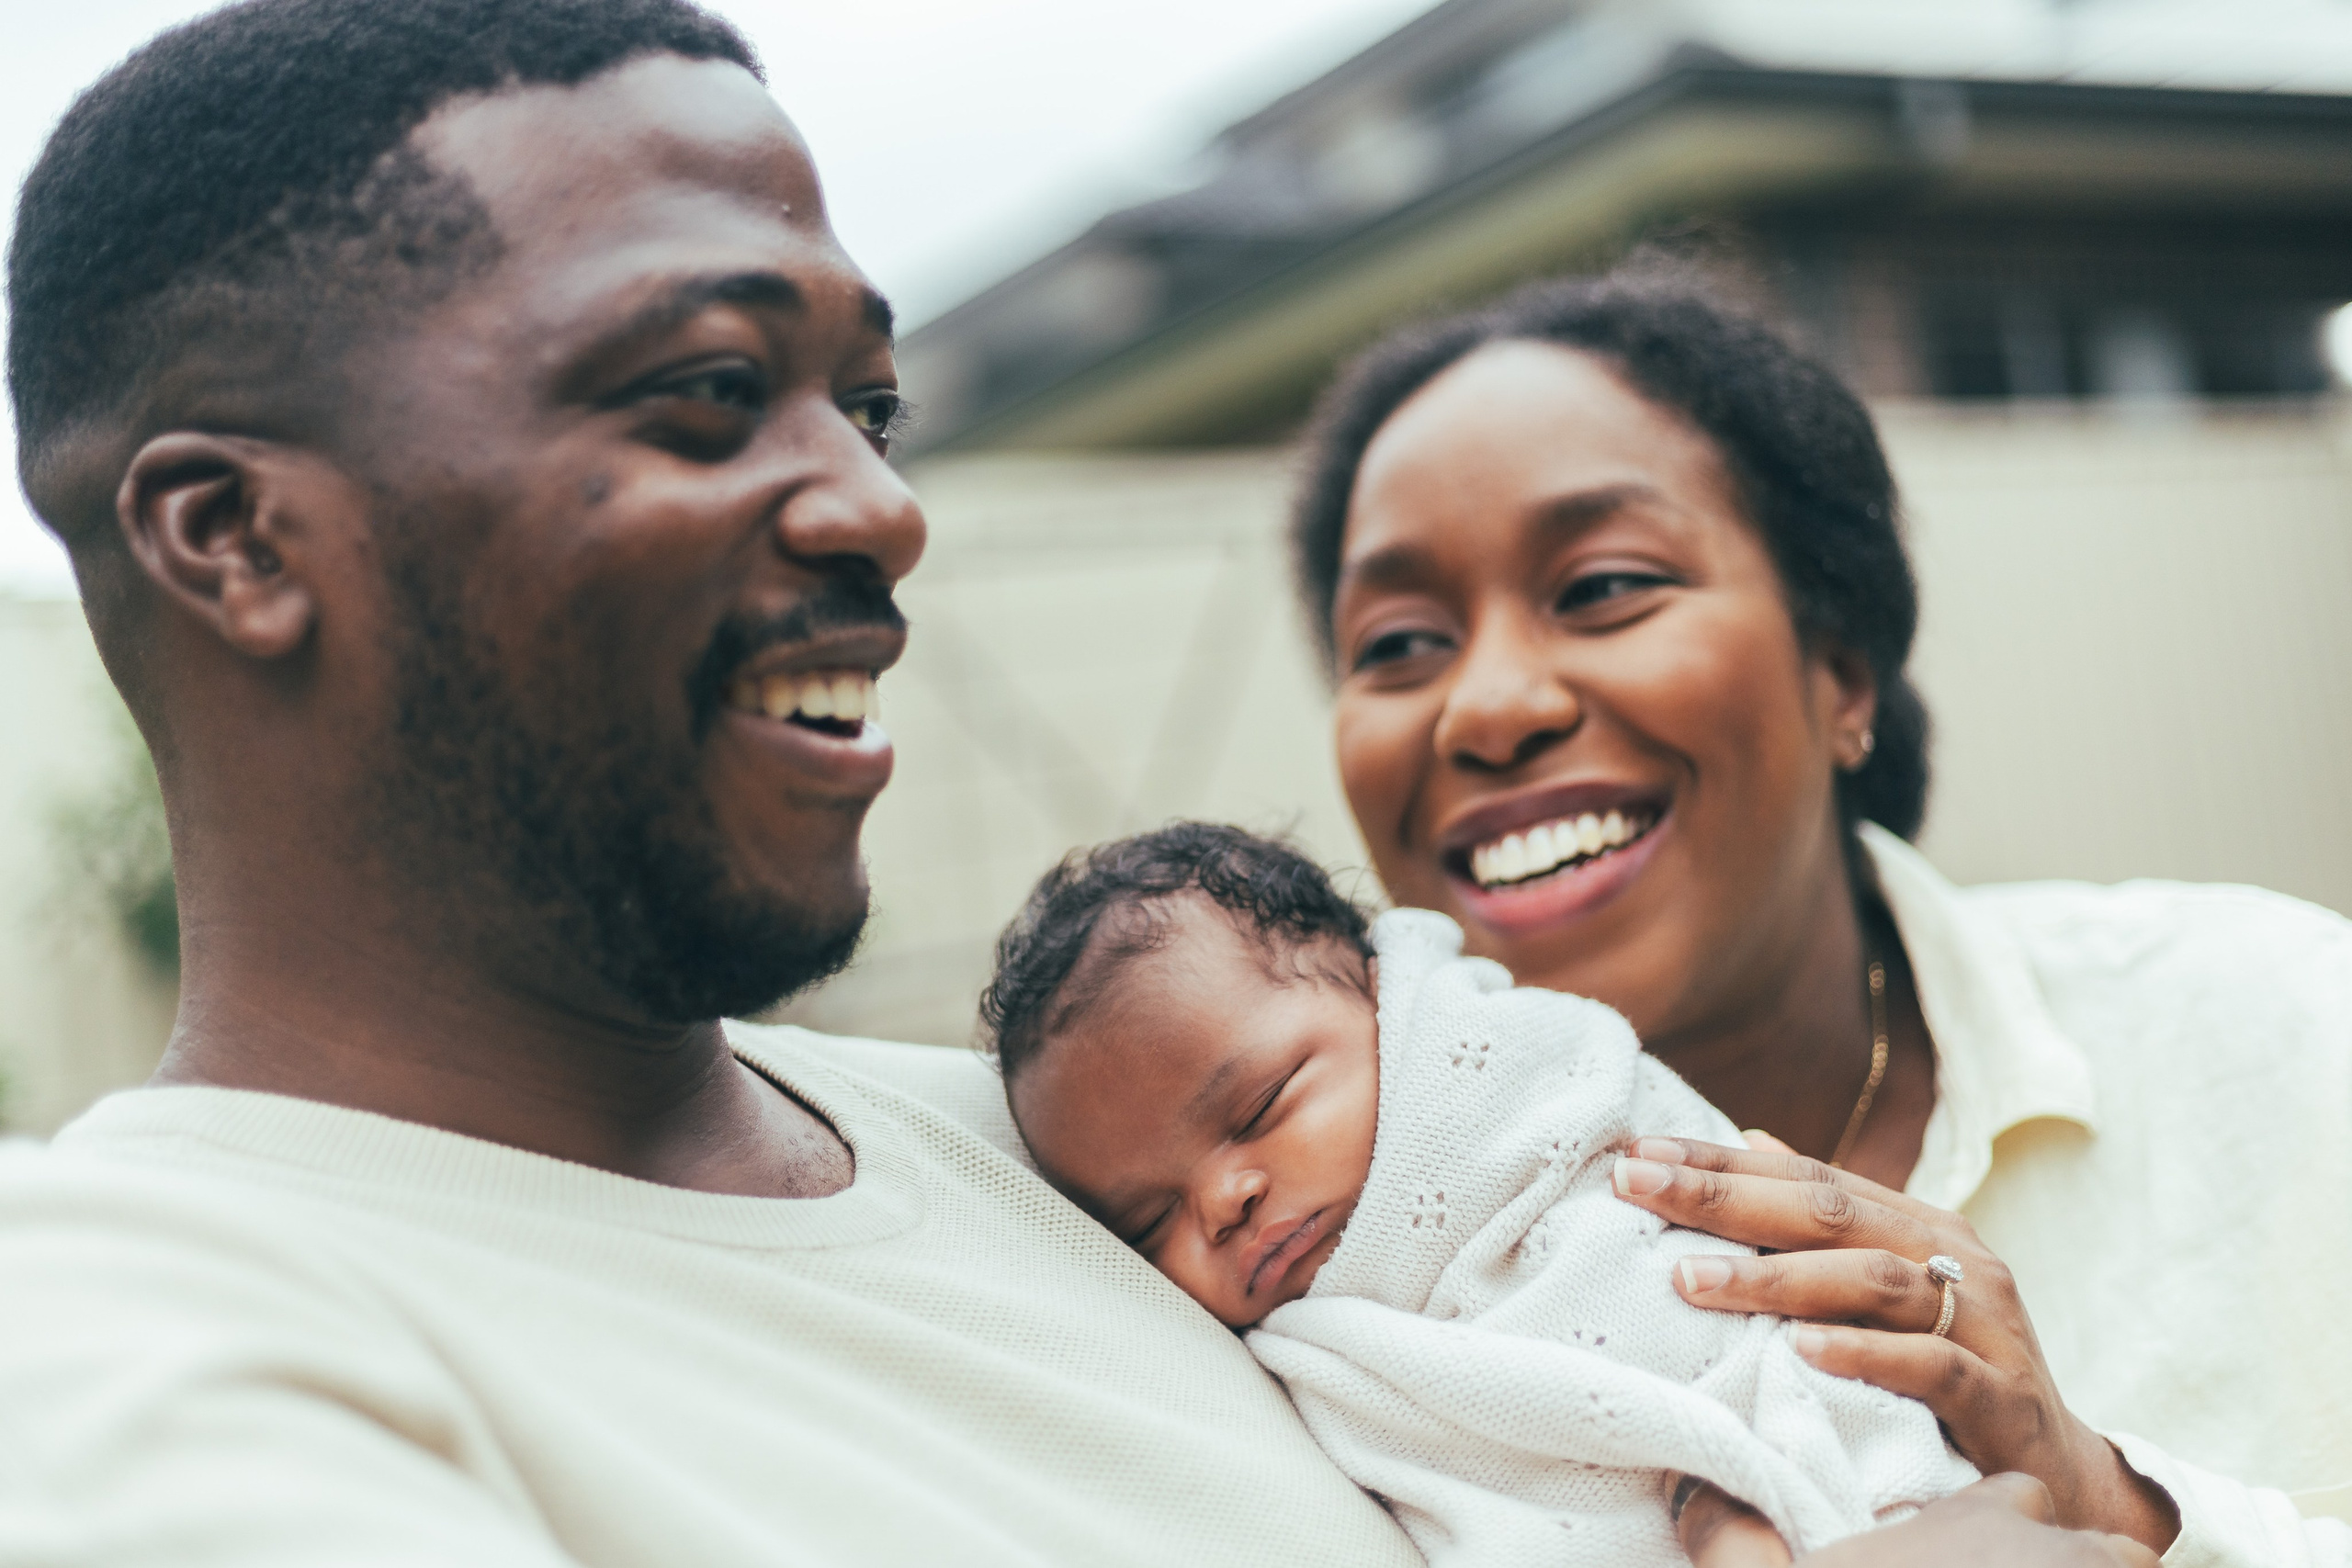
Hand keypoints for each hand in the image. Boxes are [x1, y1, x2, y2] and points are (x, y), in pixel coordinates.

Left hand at [1616, 1136, 2178, 1551]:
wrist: (2056, 1466)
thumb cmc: (1949, 1364)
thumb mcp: (1884, 1287)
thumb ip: (1825, 1221)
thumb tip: (1749, 1140)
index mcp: (1917, 1224)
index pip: (1805, 1177)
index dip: (1718, 1162)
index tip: (1635, 1157)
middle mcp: (1953, 1257)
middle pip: (1828, 1212)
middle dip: (1724, 1197)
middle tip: (1638, 1189)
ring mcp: (1984, 1322)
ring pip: (1873, 1280)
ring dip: (1777, 1278)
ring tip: (1693, 1279)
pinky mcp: (2002, 1393)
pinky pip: (1932, 1366)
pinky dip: (1866, 1355)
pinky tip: (1802, 1352)